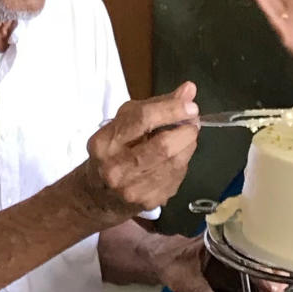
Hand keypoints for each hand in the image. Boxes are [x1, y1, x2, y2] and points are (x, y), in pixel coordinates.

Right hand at [78, 82, 199, 226]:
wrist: (99, 194)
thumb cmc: (114, 149)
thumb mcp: (126, 121)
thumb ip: (158, 105)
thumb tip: (189, 89)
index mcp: (105, 142)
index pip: (142, 120)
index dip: (171, 110)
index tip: (191, 106)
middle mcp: (115, 168)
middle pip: (163, 146)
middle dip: (186, 130)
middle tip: (193, 122)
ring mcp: (132, 189)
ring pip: (175, 162)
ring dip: (188, 145)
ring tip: (187, 136)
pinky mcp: (148, 202)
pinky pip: (176, 176)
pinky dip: (183, 162)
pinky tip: (177, 156)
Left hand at [151, 234, 287, 291]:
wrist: (162, 258)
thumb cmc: (171, 259)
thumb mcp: (181, 276)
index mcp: (229, 240)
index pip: (258, 255)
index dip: (269, 273)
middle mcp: (240, 247)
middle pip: (269, 265)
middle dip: (277, 289)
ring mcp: (242, 260)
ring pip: (269, 274)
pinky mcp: (241, 272)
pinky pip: (261, 282)